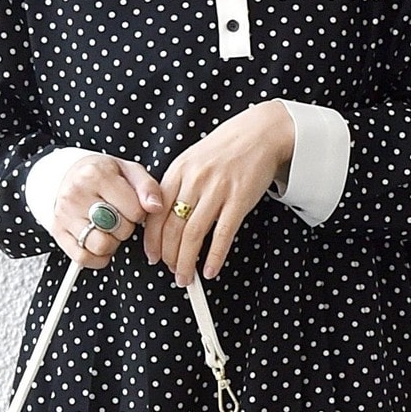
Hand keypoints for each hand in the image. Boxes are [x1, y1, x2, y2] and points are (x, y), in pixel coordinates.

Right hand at [51, 154, 164, 268]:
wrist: (68, 174)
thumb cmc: (103, 174)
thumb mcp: (128, 170)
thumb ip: (147, 186)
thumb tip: (156, 207)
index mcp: (97, 174)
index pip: (135, 210)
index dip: (139, 212)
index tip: (131, 205)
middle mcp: (77, 194)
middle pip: (119, 230)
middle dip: (126, 227)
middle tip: (119, 216)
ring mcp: (64, 214)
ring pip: (101, 246)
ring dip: (112, 243)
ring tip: (109, 229)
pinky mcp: (57, 231)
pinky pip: (82, 258)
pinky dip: (96, 258)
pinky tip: (99, 243)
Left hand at [142, 100, 293, 285]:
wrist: (259, 134)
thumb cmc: (223, 150)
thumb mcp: (191, 161)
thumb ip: (175, 187)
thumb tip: (160, 220)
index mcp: (177, 171)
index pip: (156, 214)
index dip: (152, 241)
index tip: (152, 256)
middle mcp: (194, 181)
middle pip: (173, 228)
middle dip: (169, 257)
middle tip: (172, 272)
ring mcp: (217, 189)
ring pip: (194, 234)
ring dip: (187, 262)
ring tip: (185, 277)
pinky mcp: (240, 198)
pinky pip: (223, 233)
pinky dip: (214, 256)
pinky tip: (210, 269)